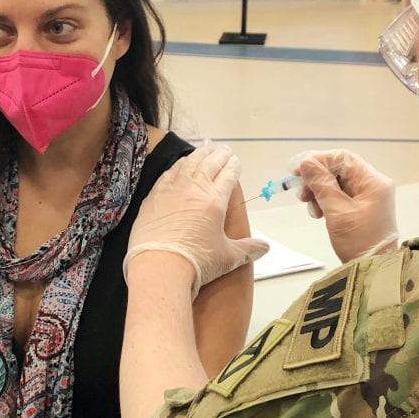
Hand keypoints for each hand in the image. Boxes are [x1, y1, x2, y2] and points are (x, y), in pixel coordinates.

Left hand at [124, 143, 268, 295]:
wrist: (159, 268)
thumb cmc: (196, 263)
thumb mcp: (228, 258)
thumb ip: (248, 250)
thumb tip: (265, 248)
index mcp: (215, 201)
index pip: (228, 175)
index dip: (233, 166)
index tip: (236, 161)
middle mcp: (194, 190)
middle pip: (209, 164)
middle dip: (219, 154)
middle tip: (224, 149)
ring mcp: (172, 191)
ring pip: (188, 164)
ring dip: (198, 155)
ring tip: (204, 149)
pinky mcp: (153, 198)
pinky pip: (168, 174)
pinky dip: (178, 166)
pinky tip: (180, 165)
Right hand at [294, 150, 397, 262]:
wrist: (373, 270)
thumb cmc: (359, 241)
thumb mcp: (337, 212)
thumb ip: (321, 185)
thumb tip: (306, 163)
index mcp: (373, 181)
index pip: (343, 158)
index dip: (319, 160)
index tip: (297, 171)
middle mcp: (373, 185)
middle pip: (339, 170)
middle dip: (317, 179)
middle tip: (302, 194)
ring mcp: (368, 197)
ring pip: (337, 183)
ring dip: (319, 192)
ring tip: (311, 208)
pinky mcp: (361, 208)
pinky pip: (340, 196)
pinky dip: (326, 201)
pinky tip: (318, 213)